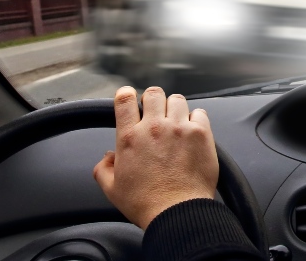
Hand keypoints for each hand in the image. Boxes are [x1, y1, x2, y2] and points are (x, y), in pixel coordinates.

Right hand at [93, 86, 218, 228]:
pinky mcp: (201, 133)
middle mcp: (154, 128)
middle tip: (156, 114)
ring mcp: (179, 128)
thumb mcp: (112, 189)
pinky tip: (192, 132)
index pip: (124, 99)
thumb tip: (108, 156)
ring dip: (175, 109)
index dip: (126, 94)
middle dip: (153, 100)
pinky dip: (196, 119)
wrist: (178, 212)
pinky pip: (199, 112)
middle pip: (153, 93)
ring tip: (176, 124)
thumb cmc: (146, 203)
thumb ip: (104, 169)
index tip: (130, 97)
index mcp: (130, 138)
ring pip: (177, 99)